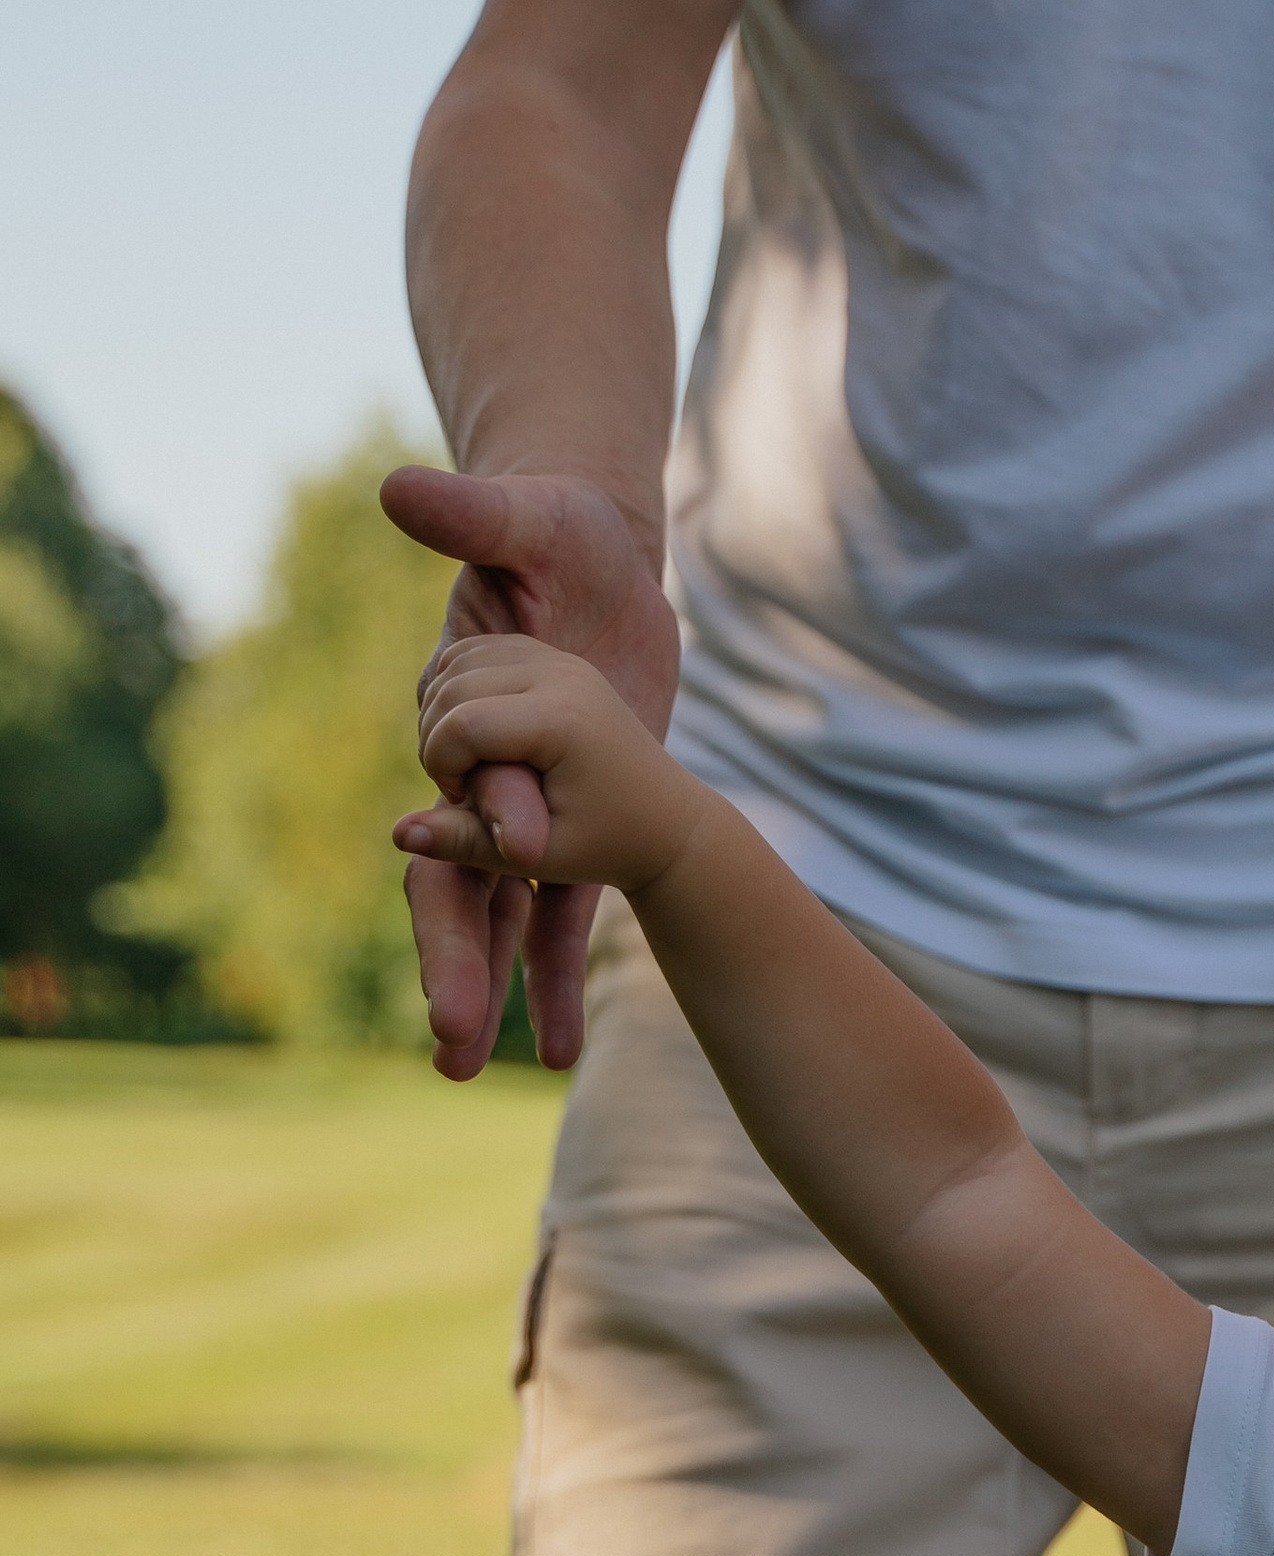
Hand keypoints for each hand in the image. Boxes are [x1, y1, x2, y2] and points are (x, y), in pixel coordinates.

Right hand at [382, 464, 681, 1078]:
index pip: (463, 774)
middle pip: (451, 879)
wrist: (595, 565)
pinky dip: (553, 983)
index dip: (486, 810)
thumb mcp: (524, 517)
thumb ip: (468, 515)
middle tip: (450, 1037)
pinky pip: (555, 921)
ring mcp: (520, 813)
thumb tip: (397, 488)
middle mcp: (476, 776)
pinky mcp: (566, 833)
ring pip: (493, 917)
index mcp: (459, 710)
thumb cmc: (550, 529)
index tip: (521, 839)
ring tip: (467, 1066)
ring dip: (483, 992)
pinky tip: (554, 1051)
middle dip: (450, 959)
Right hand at [398, 641, 707, 902]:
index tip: (468, 802)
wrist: (667, 821)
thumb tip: (397, 835)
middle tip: (468, 786)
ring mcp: (560, 660)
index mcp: (564, 720)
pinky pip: (480, 652)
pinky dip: (461, 687)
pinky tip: (481, 734)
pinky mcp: (553, 659)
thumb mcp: (538, 855)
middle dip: (438, 739)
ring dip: (445, 711)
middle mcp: (562, 676)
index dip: (443, 767)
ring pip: (459, 661)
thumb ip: (465, 842)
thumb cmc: (606, 846)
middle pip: (453, 685)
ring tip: (475, 762)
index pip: (461, 722)